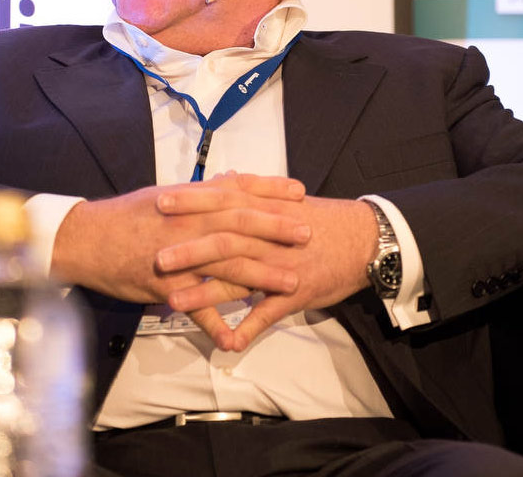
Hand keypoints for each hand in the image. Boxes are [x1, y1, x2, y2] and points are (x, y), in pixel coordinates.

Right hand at [50, 173, 309, 308]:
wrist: (86, 238)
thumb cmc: (127, 216)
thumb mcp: (166, 195)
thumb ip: (201, 192)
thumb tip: (228, 180)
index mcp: (190, 200)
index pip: (238, 190)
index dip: (270, 190)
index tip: (300, 191)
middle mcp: (189, 223)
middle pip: (240, 224)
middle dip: (277, 228)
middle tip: (308, 233)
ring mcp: (179, 255)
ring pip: (226, 265)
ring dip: (261, 275)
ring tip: (290, 283)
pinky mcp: (165, 285)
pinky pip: (195, 307)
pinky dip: (215, 323)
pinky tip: (235, 338)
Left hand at [156, 194, 377, 351]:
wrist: (365, 241)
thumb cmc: (324, 220)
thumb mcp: (287, 199)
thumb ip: (253, 191)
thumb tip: (225, 178)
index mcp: (266, 211)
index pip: (223, 202)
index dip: (191, 202)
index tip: (161, 202)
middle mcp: (269, 238)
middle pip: (224, 241)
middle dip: (189, 250)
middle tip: (157, 257)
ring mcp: (281, 268)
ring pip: (238, 281)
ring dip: (205, 293)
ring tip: (174, 301)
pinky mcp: (294, 294)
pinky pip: (266, 315)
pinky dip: (246, 330)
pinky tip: (225, 343)